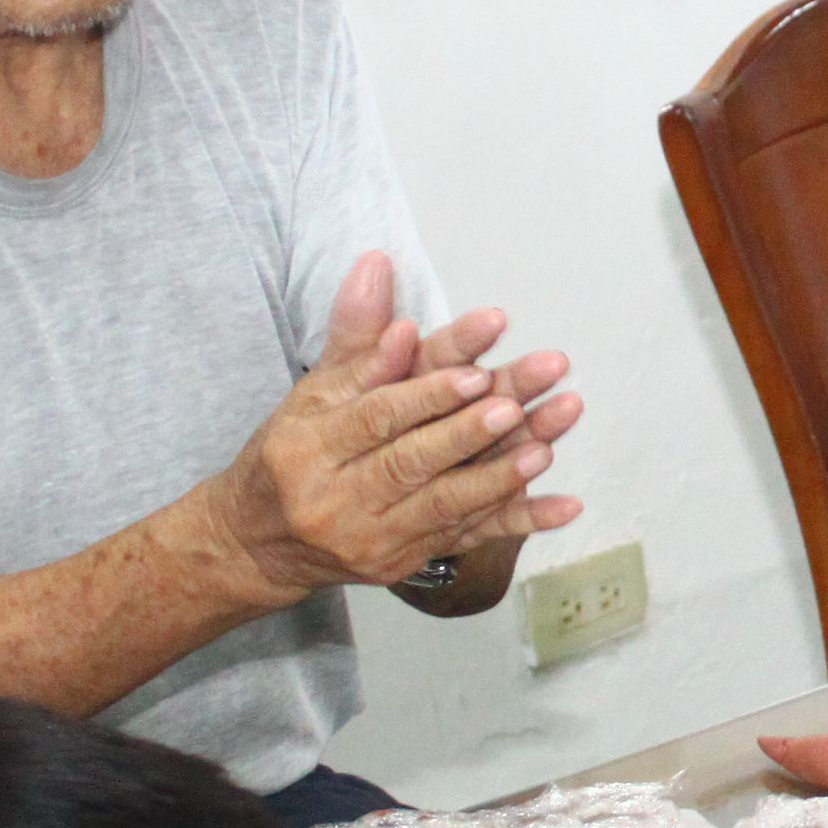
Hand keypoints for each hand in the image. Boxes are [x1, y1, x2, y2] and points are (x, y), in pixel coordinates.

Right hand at [213, 253, 587, 598]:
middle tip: (515, 406)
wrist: (261, 541)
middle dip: (467, 434)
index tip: (473, 371)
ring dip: (499, 476)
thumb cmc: (292, 453)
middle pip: (411, 462)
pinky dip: (520, 521)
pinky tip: (566, 506)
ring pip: (444, 505)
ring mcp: (374, 537)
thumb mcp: (312, 390)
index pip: (375, 418)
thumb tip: (378, 267)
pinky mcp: (405, 561)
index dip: (426, 395)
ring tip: (544, 447)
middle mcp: (339, 498)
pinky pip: (469, 538)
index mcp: (310, 447)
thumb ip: (355, 334)